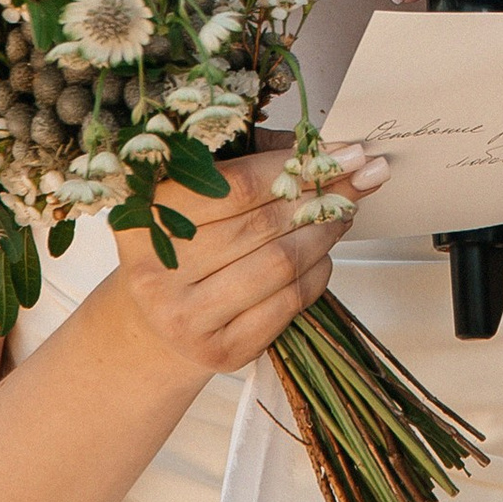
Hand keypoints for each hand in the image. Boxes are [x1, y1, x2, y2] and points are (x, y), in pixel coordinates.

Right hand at [109, 142, 384, 376]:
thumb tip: (321, 150)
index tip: (344, 153)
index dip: (297, 167)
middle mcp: (157, 271)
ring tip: (341, 214)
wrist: (159, 321)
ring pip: (281, 263)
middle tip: (358, 178)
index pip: (238, 185)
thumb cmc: (185, 247)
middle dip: (322, 197)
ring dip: (324, 234)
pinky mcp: (221, 350)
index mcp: (144, 217)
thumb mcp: (195, 196)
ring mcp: (186, 317)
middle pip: (265, 225)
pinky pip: (289, 302)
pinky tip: (321, 256)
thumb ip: (248, 163)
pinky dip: (317, 273)